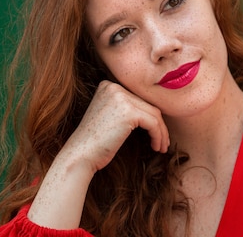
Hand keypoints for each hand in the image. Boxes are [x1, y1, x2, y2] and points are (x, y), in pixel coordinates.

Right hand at [28, 80, 168, 227]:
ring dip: (161, 132)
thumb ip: (127, 108)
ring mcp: (121, 97)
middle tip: (164, 142)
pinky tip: (156, 147)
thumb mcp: (111, 118)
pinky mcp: (128, 111)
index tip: (156, 132)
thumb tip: (156, 110)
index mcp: (108, 86)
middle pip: (148, 105)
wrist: (79, 156)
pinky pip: (154, 123)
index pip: (139, 99)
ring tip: (162, 147)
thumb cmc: (96, 143)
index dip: (151, 116)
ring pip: (154, 114)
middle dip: (159, 125)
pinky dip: (158, 136)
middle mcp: (114, 87)